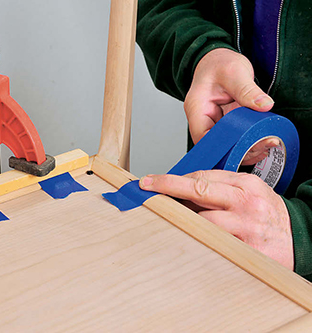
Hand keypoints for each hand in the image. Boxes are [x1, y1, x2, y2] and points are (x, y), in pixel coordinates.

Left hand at [139, 170, 293, 269]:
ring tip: (171, 218)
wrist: (300, 239)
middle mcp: (245, 202)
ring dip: (181, 218)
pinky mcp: (244, 248)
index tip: (155, 180)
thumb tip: (183, 189)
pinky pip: (211, 242)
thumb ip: (222, 188)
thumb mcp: (251, 192)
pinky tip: (186, 237)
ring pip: (200, 219)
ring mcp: (245, 226)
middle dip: (168, 187)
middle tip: (146, 187)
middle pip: (198, 191)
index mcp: (245, 185)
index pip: (203, 177)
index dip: (174, 179)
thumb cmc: (268, 215)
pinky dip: (196, 238)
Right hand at [185, 48, 276, 164]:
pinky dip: (246, 143)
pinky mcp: (223, 125)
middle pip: (214, 145)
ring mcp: (212, 123)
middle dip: (239, 150)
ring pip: (224, 146)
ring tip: (267, 145)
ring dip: (245, 149)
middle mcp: (201, 119)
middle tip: (264, 145)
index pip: (203, 137)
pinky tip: (262, 142)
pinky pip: (232, 140)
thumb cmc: (218, 64)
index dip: (222, 146)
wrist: (216, 60)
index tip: (247, 145)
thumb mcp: (234, 72)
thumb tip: (264, 105)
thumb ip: (248, 90)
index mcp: (196, 108)